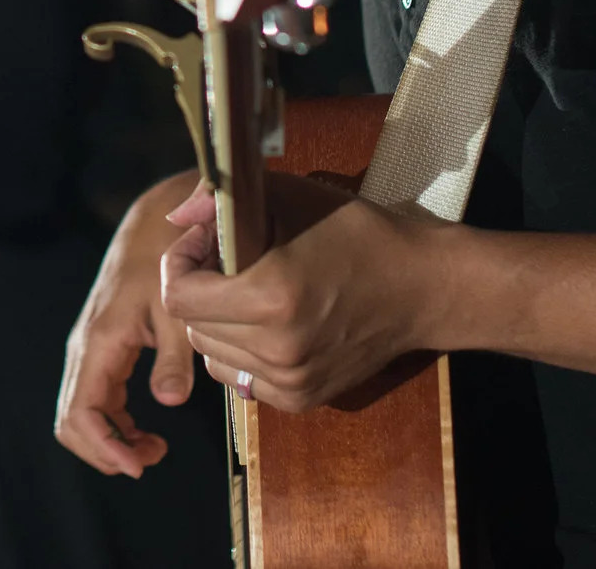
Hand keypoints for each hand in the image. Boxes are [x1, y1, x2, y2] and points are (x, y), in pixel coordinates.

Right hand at [55, 172, 204, 478]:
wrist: (154, 227)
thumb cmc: (166, 263)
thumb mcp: (177, 309)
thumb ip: (174, 357)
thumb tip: (169, 401)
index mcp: (100, 342)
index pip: (82, 413)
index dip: (105, 447)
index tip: (140, 466)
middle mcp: (85, 350)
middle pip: (72, 422)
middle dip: (105, 451)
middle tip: (149, 461)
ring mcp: (90, 351)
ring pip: (81, 414)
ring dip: (110, 441)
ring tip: (153, 450)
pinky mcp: (102, 351)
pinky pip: (95, 400)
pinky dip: (114, 425)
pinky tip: (146, 432)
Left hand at [163, 175, 450, 413]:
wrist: (421, 287)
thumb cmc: (355, 233)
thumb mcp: (288, 197)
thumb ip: (219, 202)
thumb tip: (174, 219)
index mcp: (270, 298)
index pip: (179, 297)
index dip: (179, 263)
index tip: (204, 242)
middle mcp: (276, 348)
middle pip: (191, 326)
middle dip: (197, 289)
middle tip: (225, 262)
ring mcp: (290, 380)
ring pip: (211, 355)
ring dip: (215, 322)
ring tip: (246, 292)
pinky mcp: (302, 398)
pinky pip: (240, 378)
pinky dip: (241, 351)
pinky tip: (268, 323)